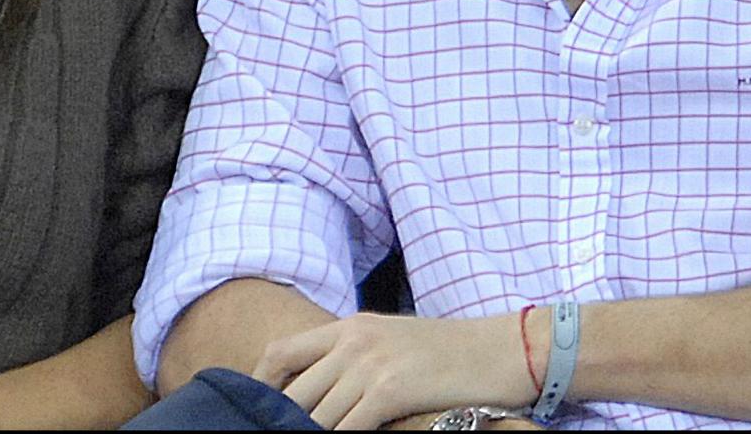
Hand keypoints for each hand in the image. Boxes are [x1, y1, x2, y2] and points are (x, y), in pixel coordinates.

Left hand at [252, 311, 535, 430]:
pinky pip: (346, 428)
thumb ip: (353, 357)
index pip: (283, 352)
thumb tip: (322, 390)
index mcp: (348, 327)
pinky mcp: (389, 391)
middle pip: (293, 389)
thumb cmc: (446, 352)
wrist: (495, 349)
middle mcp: (352, 340)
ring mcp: (369, 364)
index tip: (254, 410)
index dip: (261, 384)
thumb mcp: (389, 342)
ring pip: (316, 414)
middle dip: (281, 420)